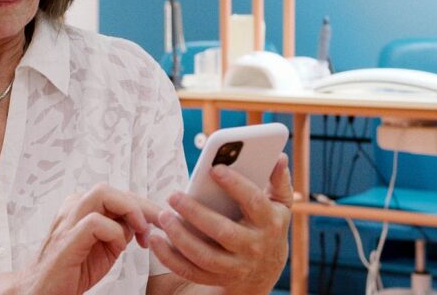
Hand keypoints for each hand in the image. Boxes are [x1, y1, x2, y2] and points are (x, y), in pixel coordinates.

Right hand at [21, 183, 160, 294]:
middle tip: (158, 223)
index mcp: (81, 207)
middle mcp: (73, 208)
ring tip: (141, 230)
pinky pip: (95, 222)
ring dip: (128, 209)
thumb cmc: (73, 269)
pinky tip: (119, 247)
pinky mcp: (66, 239)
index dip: (142, 205)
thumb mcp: (105, 247)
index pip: (116, 194)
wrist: (43, 291)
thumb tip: (141, 222)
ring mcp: (68, 221)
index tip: (161, 220)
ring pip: (101, 193)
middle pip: (110, 189)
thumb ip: (120, 229)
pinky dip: (114, 232)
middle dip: (141, 204)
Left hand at [150, 154, 292, 294]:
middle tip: (173, 196)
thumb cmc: (267, 225)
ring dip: (180, 237)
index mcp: (269, 222)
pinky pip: (191, 271)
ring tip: (163, 216)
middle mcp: (254, 246)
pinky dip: (171, 258)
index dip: (235, 184)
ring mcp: (236, 266)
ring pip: (204, 256)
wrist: (265, 270)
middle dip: (196, 213)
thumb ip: (278, 180)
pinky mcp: (218, 279)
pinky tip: (156, 240)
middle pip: (223, 231)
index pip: (253, 201)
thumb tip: (280, 156)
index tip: (214, 168)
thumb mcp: (279, 204)